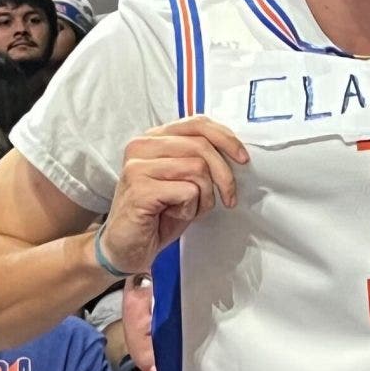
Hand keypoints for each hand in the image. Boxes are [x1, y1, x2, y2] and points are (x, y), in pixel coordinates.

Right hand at [102, 117, 246, 274]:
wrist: (127, 247)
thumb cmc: (157, 214)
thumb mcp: (183, 180)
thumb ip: (199, 159)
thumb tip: (235, 151)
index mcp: (153, 138)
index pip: (197, 123)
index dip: (225, 138)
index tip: (242, 159)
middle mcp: (141, 146)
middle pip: (202, 147)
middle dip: (223, 176)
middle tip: (228, 198)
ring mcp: (137, 167)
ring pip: (197, 169)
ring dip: (205, 197)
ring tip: (192, 210)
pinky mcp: (140, 189)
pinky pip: (187, 191)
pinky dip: (191, 209)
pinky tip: (175, 215)